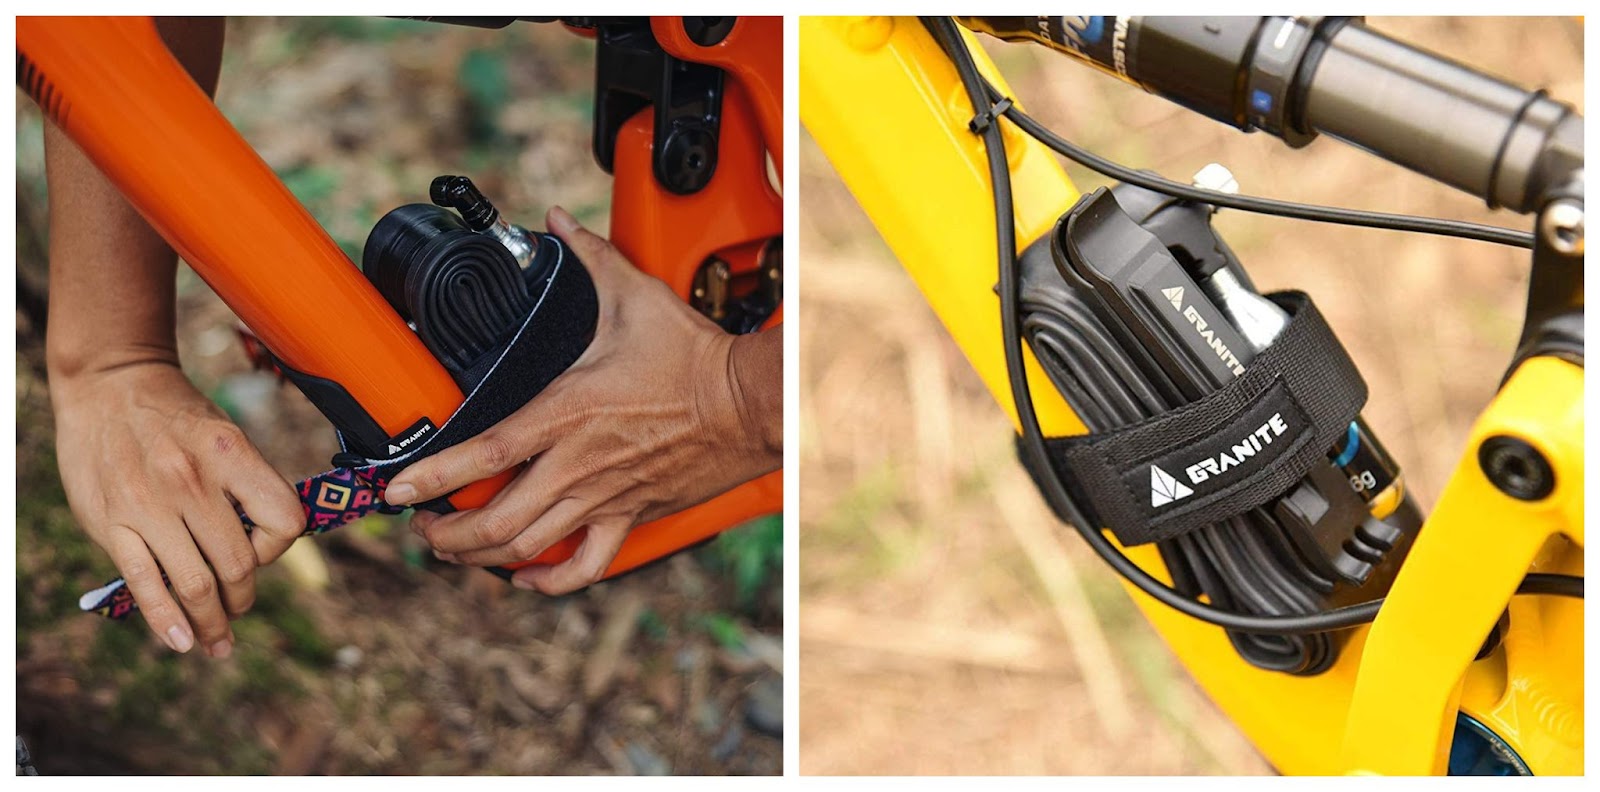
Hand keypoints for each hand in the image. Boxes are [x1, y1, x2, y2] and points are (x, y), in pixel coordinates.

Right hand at [52, 362, 303, 655]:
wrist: (111, 386)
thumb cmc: (180, 418)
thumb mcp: (228, 435)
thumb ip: (247, 489)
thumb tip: (269, 549)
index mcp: (232, 453)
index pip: (285, 521)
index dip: (281, 546)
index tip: (263, 550)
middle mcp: (192, 479)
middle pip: (238, 563)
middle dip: (243, 598)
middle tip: (239, 609)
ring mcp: (147, 504)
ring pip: (194, 584)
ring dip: (212, 622)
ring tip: (217, 641)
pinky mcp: (110, 523)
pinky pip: (145, 584)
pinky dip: (167, 621)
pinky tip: (182, 640)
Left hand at [385, 206, 781, 593]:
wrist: (748, 404)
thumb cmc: (693, 356)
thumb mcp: (635, 297)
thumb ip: (588, 257)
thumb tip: (555, 220)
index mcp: (568, 412)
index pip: (486, 453)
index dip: (433, 476)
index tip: (395, 489)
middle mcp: (579, 464)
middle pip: (496, 520)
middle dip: (447, 531)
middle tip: (421, 523)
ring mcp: (604, 496)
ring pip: (529, 548)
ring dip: (480, 556)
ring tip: (454, 547)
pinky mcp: (630, 516)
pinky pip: (585, 566)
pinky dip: (548, 580)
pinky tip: (526, 575)